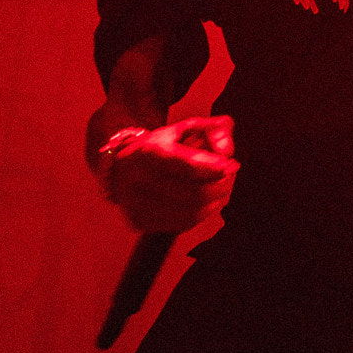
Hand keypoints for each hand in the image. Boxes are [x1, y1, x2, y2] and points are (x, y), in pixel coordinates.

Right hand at [95, 115, 235, 232]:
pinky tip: (207, 202)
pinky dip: (201, 214)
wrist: (121, 167)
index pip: (186, 164)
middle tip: (230, 177)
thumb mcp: (185, 128)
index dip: (213, 168)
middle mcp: (138, 179)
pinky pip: (182, 224)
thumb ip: (213, 130)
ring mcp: (136, 203)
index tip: (232, 166)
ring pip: (191, 213)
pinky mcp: (139, 221)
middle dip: (220, 187)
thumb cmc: (160, 146)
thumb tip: (226, 150)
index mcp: (148, 151)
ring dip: (215, 203)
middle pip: (193, 193)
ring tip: (223, 189)